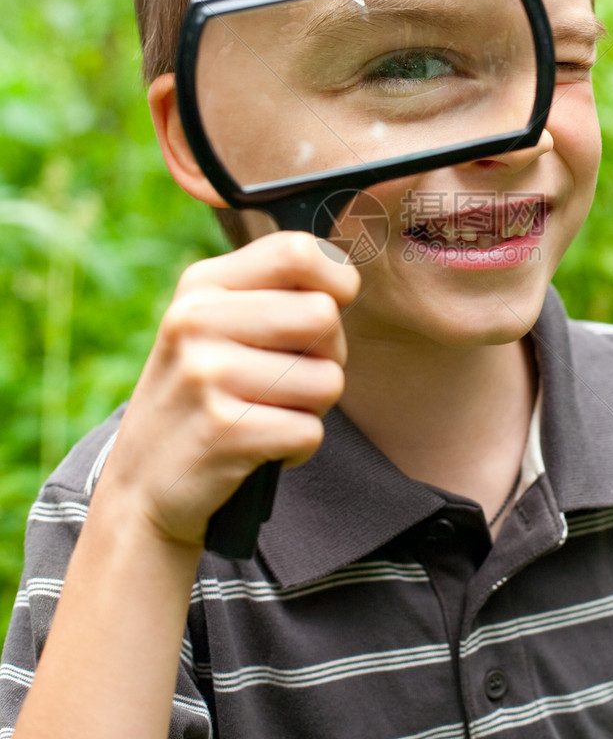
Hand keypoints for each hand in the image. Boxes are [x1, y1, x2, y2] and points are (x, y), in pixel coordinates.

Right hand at [93, 231, 359, 548]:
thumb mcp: (213, 328)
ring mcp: (206, 373)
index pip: (297, 251)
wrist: (139, 487)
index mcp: (202, 284)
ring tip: (266, 414)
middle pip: (324, 316)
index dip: (336, 281)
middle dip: (328, 355)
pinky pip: (310, 431)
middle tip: (290, 379)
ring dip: (312, 408)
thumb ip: (272, 293)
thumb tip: (347, 277)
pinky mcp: (223, 429)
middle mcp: (197, 320)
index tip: (327, 309)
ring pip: (327, 380)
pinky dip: (297, 449)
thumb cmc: (203, 398)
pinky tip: (258, 449)